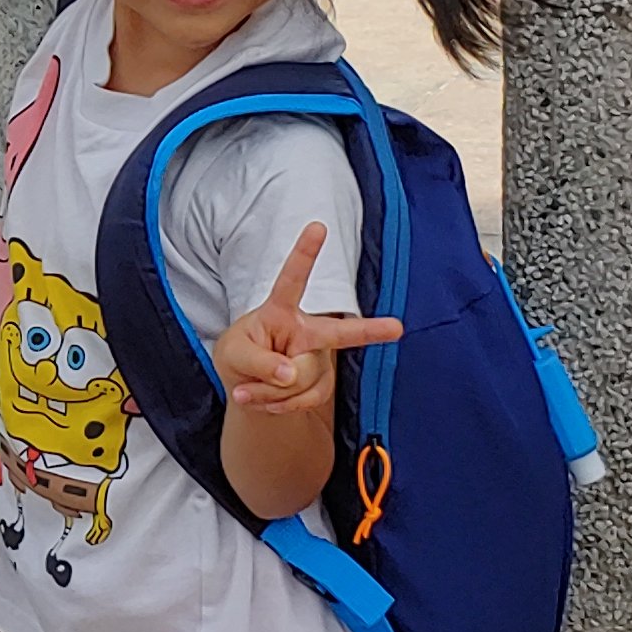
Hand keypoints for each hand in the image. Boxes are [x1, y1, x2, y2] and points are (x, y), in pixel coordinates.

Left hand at [213, 228, 403, 421]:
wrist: (246, 386)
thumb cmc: (239, 355)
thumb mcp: (234, 355)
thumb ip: (258, 362)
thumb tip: (290, 374)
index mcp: (281, 310)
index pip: (292, 279)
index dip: (306, 253)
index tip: (317, 225)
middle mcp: (305, 330)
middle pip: (339, 333)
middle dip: (371, 331)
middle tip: (397, 328)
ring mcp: (317, 358)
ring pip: (303, 378)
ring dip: (272, 391)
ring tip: (254, 388)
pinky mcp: (321, 384)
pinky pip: (305, 399)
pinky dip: (281, 406)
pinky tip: (270, 401)